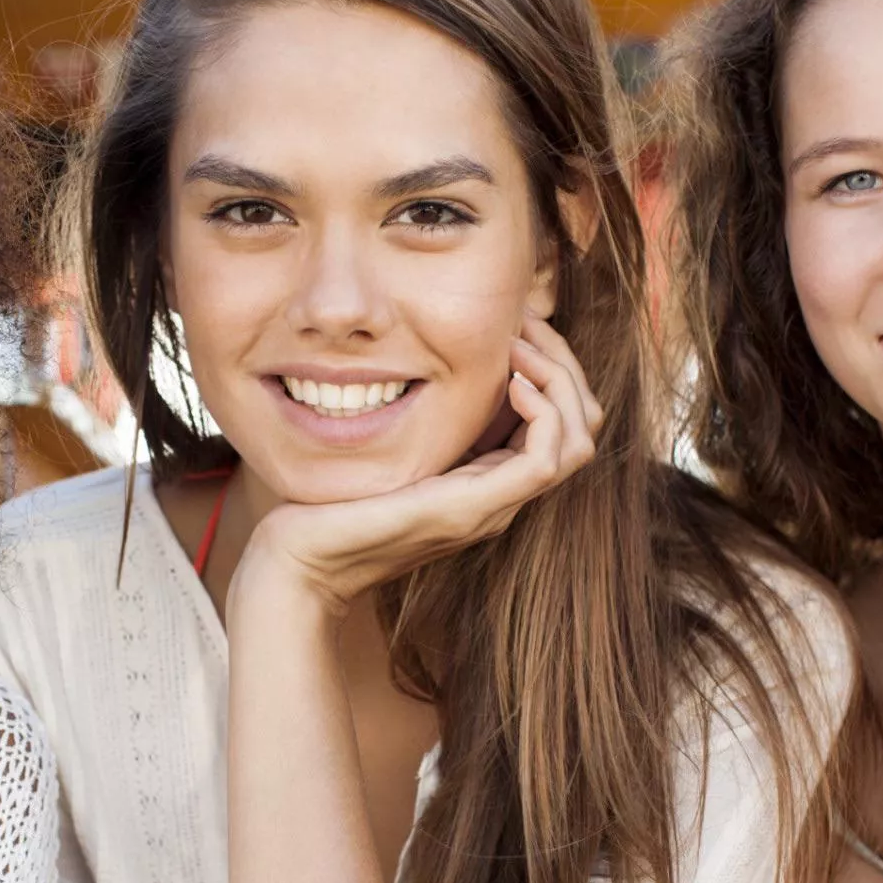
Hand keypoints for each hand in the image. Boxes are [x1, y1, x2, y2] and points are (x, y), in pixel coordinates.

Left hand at [231, 317, 603, 619]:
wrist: (300, 560)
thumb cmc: (329, 500)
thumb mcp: (387, 442)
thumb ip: (415, 415)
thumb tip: (422, 357)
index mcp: (486, 477)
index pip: (562, 420)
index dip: (551, 364)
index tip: (516, 322)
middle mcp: (500, 493)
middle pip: (583, 425)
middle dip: (564, 363)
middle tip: (525, 322)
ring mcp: (492, 504)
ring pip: (578, 440)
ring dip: (560, 380)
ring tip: (519, 347)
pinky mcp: (473, 508)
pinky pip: (545, 458)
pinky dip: (544, 411)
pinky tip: (510, 381)